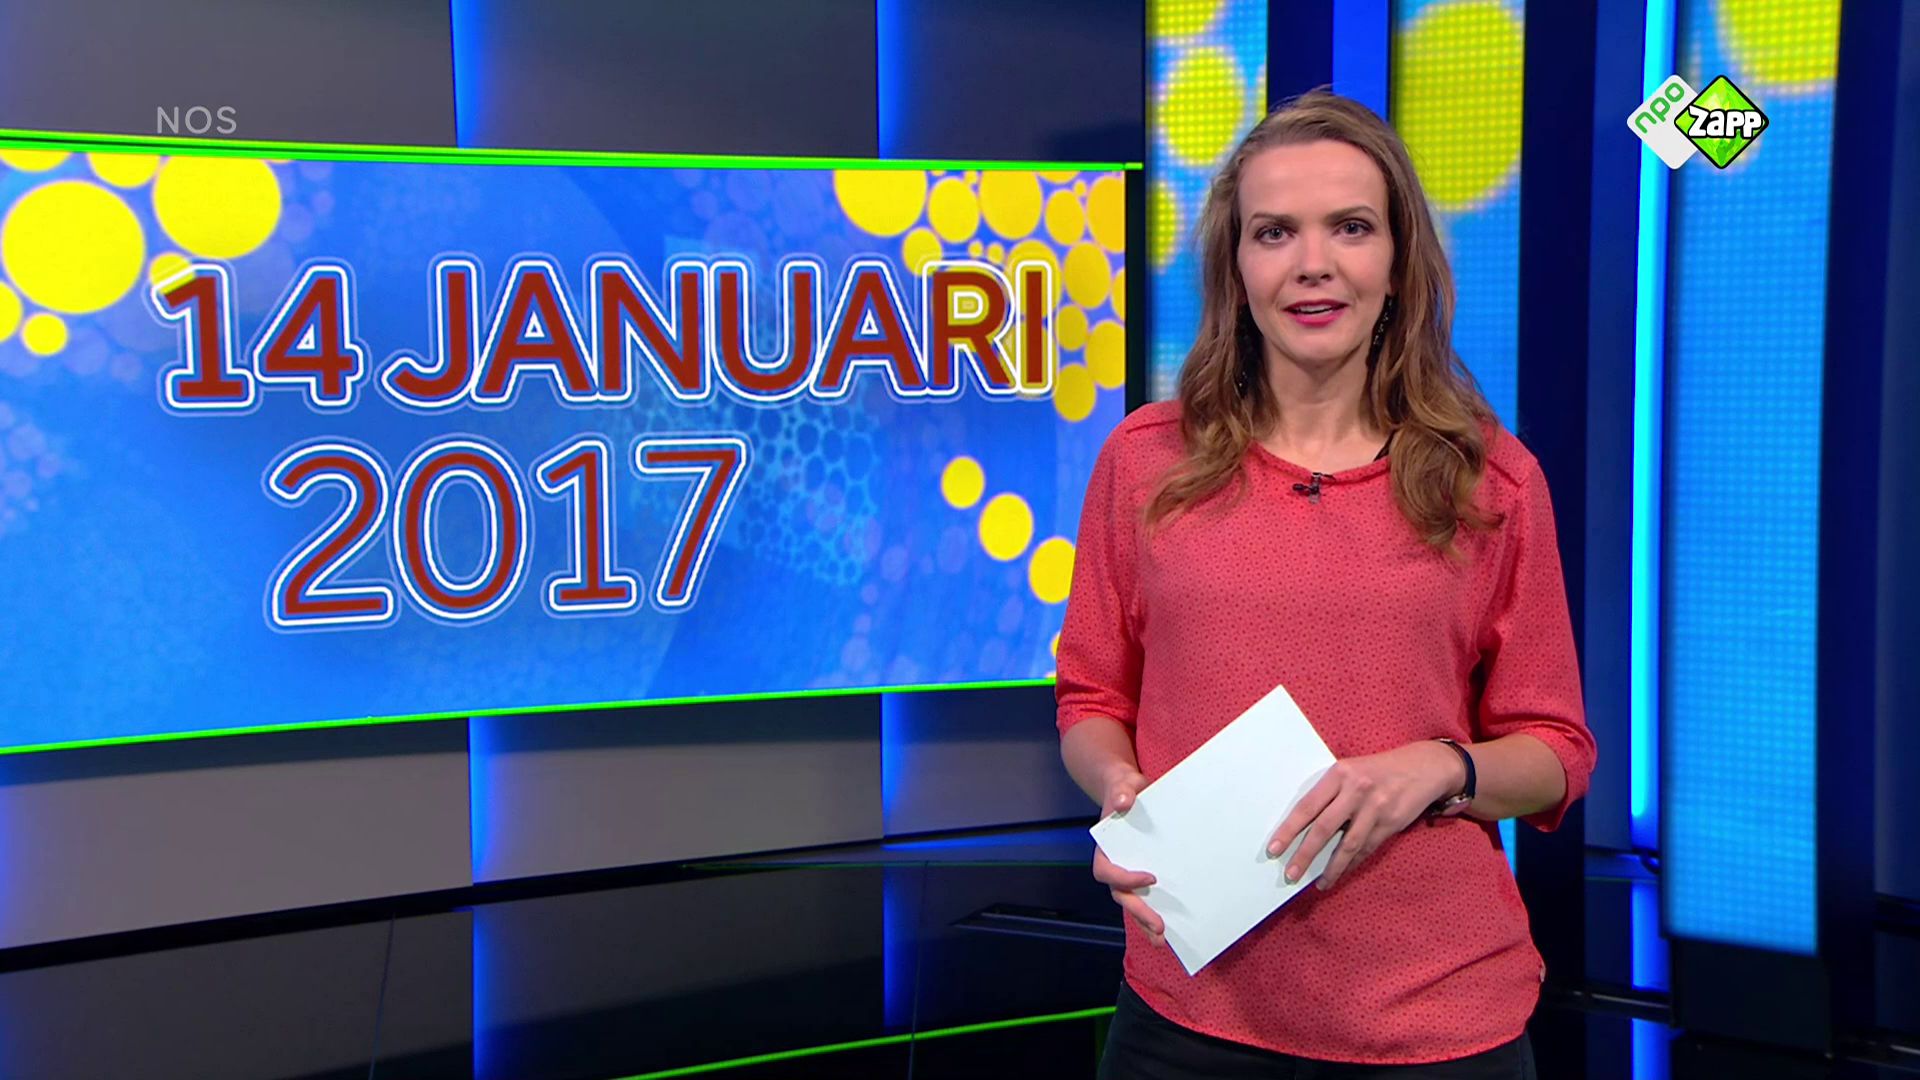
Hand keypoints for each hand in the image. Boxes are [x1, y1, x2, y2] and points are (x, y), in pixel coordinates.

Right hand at [1091, 767, 1165, 946]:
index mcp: (1105, 848)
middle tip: (1159, 927)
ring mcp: (1127, 872)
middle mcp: (1114, 864)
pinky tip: (1171, 927)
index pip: (1107, 871)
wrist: (1126, 790)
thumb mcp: (1123, 785)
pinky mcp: (1141, 875)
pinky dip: (1154, 913)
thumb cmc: (1124, 789)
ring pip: (1132, 903)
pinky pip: (1145, 897)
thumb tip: (1122, 802)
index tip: (1150, 878)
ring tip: (1162, 939)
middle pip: (1121, 895)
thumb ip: (1122, 792)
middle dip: (1139, 912)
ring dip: (1145, 922)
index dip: (1125, 878)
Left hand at [1266, 741, 1464, 890]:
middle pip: (1324, 829)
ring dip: (1331, 868)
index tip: (1274, 848)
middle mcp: (1356, 790)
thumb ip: (1329, 793)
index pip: (1307, 806)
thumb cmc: (1378, 770)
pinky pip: (1367, 849)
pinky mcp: (1391, 823)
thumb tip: (1302, 826)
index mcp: (1339, 774)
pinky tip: (1341, 873)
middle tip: (1290, 874)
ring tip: (1318, 883)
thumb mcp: (1350, 771)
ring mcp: (1375, 808)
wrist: (1424, 767)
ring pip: (1347, 845)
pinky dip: (1352, 863)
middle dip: (1304, 855)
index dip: (1288, 830)